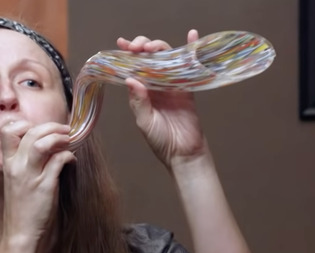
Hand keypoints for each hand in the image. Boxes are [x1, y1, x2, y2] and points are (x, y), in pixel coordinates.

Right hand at [0, 121, 74, 243]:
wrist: (21, 234)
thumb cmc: (23, 209)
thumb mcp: (18, 182)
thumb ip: (28, 163)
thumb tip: (48, 147)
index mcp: (8, 164)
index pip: (8, 131)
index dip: (25, 124)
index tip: (40, 129)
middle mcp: (16, 167)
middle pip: (30, 132)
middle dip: (51, 127)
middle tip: (64, 130)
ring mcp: (30, 176)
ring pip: (41, 143)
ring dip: (58, 137)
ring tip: (68, 140)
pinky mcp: (45, 187)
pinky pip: (58, 161)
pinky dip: (68, 156)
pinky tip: (72, 161)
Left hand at [117, 30, 208, 169]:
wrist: (183, 153)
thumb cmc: (161, 141)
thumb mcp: (145, 122)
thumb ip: (139, 102)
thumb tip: (131, 79)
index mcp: (142, 92)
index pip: (133, 67)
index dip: (128, 54)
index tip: (122, 44)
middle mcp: (156, 85)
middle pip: (149, 58)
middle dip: (142, 47)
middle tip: (138, 47)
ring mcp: (173, 84)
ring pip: (166, 58)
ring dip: (159, 47)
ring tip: (151, 47)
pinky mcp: (189, 87)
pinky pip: (189, 66)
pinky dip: (192, 50)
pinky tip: (192, 36)